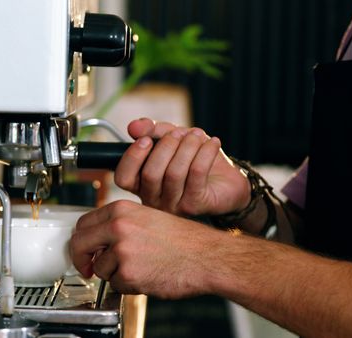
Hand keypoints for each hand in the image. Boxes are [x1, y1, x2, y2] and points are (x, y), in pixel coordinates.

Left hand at [69, 199, 221, 297]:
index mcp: (121, 209)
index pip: (83, 223)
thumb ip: (120, 225)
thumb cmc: (184, 241)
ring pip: (100, 268)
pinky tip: (147, 276)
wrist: (207, 257)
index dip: (81, 240)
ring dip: (114, 274)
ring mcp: (122, 250)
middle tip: (87, 268)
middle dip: (81, 259)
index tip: (84, 250)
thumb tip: (96, 240)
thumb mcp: (148, 218)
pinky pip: (116, 285)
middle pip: (79, 244)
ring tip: (139, 268)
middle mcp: (118, 226)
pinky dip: (128, 286)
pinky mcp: (128, 272)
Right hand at [114, 118, 250, 215]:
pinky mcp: (195, 205)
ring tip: (198, 136)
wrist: (228, 181)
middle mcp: (153, 199)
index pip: (124, 177)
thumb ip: (153, 131)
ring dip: (187, 147)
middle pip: (150, 174)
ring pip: (174, 173)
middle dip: (166, 146)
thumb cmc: (195, 161)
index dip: (133, 157)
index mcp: (142, 184)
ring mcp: (174, 205)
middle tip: (180, 133)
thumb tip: (134, 126)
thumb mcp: (173, 139)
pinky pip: (197, 174)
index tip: (147, 139)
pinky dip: (205, 153)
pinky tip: (213, 143)